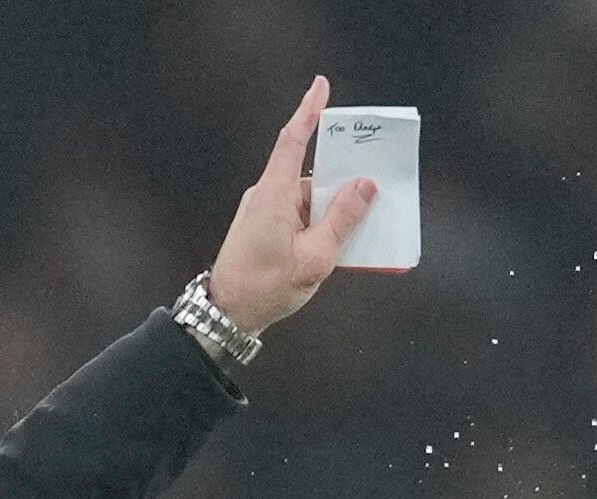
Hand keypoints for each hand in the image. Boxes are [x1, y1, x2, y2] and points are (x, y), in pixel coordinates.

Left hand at [205, 75, 379, 335]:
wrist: (227, 313)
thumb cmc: (265, 288)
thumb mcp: (315, 257)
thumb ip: (342, 220)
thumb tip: (365, 188)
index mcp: (275, 195)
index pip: (293, 140)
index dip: (309, 111)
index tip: (321, 86)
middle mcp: (266, 196)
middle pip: (310, 174)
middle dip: (340, 181)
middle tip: (369, 188)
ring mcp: (263, 211)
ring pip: (307, 199)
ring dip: (331, 211)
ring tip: (357, 232)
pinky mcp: (264, 227)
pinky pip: (298, 215)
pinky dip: (319, 224)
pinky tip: (336, 245)